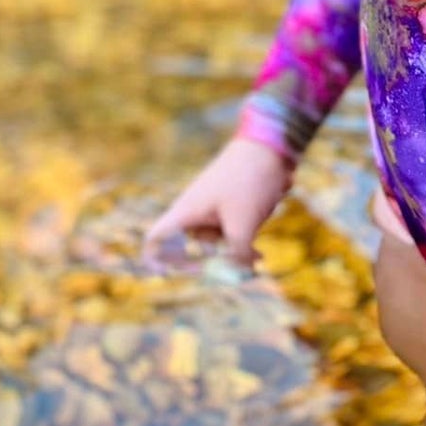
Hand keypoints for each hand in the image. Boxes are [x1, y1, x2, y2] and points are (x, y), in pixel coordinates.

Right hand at [141, 134, 292, 268]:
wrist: (270, 148)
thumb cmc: (248, 181)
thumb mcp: (243, 223)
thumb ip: (237, 254)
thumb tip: (240, 272)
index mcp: (186, 213)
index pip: (155, 239)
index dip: (156, 260)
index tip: (171, 276)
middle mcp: (195, 212)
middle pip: (190, 249)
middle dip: (209, 264)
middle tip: (229, 273)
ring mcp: (212, 210)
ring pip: (214, 243)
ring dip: (232, 254)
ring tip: (256, 256)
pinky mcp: (230, 208)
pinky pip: (230, 234)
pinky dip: (241, 246)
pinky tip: (260, 255)